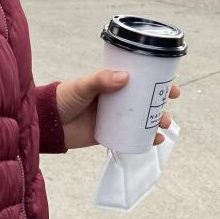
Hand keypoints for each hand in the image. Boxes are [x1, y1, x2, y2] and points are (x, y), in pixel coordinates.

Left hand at [55, 69, 180, 149]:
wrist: (49, 124)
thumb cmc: (64, 98)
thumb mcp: (83, 85)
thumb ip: (101, 80)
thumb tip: (125, 77)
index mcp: (112, 83)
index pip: (140, 80)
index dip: (157, 82)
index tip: (171, 86)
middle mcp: (116, 99)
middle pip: (145, 100)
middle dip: (161, 103)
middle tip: (168, 105)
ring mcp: (114, 118)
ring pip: (142, 119)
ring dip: (157, 122)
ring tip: (163, 126)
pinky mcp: (109, 134)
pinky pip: (132, 137)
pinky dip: (145, 140)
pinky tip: (154, 141)